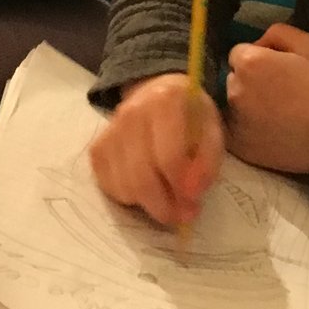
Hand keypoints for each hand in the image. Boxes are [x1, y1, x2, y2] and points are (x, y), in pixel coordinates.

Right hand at [90, 74, 224, 228]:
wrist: (156, 92)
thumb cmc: (189, 116)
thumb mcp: (211, 131)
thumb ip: (207, 162)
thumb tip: (192, 195)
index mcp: (165, 102)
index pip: (169, 157)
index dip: (182, 188)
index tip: (194, 204)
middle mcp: (131, 113)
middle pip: (141, 176)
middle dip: (163, 206)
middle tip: (180, 216)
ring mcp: (110, 131)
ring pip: (124, 186)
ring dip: (147, 204)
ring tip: (167, 200)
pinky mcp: (97, 148)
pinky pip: (109, 187)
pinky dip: (130, 197)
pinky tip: (146, 188)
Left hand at [225, 24, 308, 174]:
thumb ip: (278, 33)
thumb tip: (259, 43)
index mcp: (249, 63)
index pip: (238, 54)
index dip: (259, 59)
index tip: (275, 69)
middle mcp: (235, 90)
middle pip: (234, 80)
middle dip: (249, 82)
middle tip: (277, 92)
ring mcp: (235, 121)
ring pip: (233, 106)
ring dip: (247, 105)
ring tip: (276, 114)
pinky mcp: (239, 147)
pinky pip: (234, 132)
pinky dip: (245, 129)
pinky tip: (267, 130)